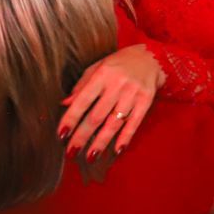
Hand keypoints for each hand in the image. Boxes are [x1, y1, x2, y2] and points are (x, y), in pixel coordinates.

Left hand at [58, 44, 163, 158]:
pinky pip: (134, 122)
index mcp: (102, 74)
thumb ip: (82, 85)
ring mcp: (133, 93)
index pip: (82, 100)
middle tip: (72, 152)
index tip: (61, 134)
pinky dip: (126, 137)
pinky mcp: (146, 100)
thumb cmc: (120, 63)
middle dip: (83, 136)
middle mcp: (118, 84)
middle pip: (97, 115)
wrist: (151, 56)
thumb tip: (65, 103)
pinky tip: (117, 150)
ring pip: (114, 122)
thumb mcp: (98, 67)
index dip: (71, 118)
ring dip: (101, 141)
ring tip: (91, 156)